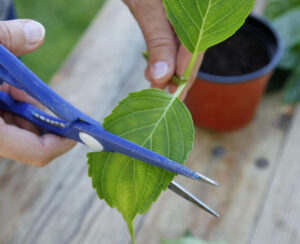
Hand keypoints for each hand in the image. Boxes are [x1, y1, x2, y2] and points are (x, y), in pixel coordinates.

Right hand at [0, 19, 75, 166]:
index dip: (64, 141)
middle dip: (49, 119)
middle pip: (33, 140)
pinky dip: (14, 103)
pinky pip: (6, 118)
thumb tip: (38, 32)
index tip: (80, 123)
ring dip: (31, 109)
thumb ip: (4, 39)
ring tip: (25, 86)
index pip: (38, 152)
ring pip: (20, 128)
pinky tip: (10, 87)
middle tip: (62, 100)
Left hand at [123, 0, 203, 98]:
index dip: (185, 71)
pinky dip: (165, 53)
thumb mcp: (147, 7)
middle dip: (177, 74)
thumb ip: (158, 40)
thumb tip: (162, 77)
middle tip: (163, 97)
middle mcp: (202, 10)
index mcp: (203, 7)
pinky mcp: (178, 13)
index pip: (197, 45)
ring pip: (185, 45)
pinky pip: (176, 37)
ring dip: (170, 67)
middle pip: (194, 48)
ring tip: (155, 84)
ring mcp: (190, 12)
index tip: (174, 94)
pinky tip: (155, 67)